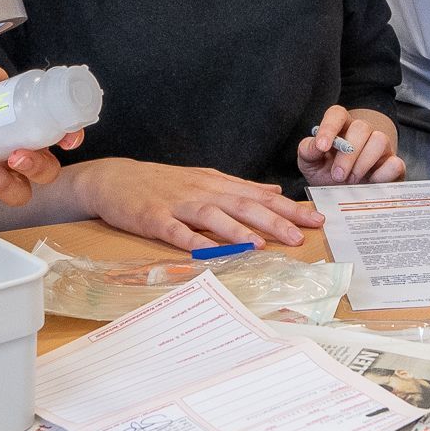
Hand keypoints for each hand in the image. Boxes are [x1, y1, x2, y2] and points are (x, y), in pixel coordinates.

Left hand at [0, 64, 70, 206]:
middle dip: (35, 167)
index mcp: (38, 131)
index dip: (72, 138)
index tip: (67, 141)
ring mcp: (5, 174)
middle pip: (47, 173)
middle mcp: (27, 156)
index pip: (65, 135)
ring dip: (1, 181)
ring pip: (17, 193)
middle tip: (16, 156)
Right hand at [80, 157, 320, 250]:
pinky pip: (176, 232)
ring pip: (213, 215)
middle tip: (301, 234)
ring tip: (263, 244)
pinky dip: (193, 241)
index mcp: (216, 184)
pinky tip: (208, 252)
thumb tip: (274, 191)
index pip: (259, 196)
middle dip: (274, 220)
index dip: (288, 208)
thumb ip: (239, 187)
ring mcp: (177, 204)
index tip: (316, 219)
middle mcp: (202, 192)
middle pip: (243, 204)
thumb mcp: (203, 179)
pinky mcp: (154, 218)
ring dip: (238, 230)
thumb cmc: (161, 183)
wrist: (114, 178)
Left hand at [299, 106, 406, 185]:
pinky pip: (395, 163)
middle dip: (348, 155)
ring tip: (351, 181)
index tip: (322, 147)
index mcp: (340, 127)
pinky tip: (370, 183)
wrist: (343, 195)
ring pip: (380, 140)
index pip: (337, 114)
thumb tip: (316, 145)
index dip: (329, 127)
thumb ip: (308, 151)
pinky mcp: (394, 165)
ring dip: (363, 163)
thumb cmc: (326, 173)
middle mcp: (363, 133)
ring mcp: (381, 147)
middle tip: (337, 175)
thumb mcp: (310, 164)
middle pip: (361, 127)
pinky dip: (382, 175)